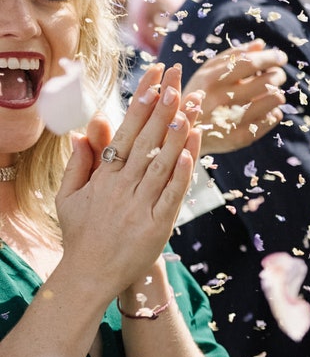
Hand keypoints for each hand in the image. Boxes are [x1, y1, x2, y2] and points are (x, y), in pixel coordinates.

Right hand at [53, 65, 200, 306]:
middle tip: (177, 81)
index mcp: (102, 178)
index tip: (153, 81)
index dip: (140, 105)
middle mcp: (121, 188)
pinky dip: (182, 175)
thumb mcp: (70, 196)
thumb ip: (80, 162)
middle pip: (145, 142)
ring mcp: (140, 206)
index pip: (124, 133)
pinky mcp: (157, 226)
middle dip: (162, 109)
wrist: (89, 275)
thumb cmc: (81, 233)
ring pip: (161, 165)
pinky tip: (191, 153)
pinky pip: (171, 196)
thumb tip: (86, 128)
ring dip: (175, 135)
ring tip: (189, 107)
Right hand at [185, 41, 286, 154]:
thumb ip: (233, 56)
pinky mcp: (241, 138)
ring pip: (274, 100)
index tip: (280, 56)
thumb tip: (260, 44)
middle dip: (277, 75)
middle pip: (267, 81)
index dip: (270, 57)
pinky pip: (272, 118)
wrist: (183, 133)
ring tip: (269, 93)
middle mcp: (221, 99)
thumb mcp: (207, 72)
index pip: (249, 63)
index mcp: (212, 79)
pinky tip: (264, 109)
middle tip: (276, 75)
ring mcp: (232, 120)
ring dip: (276, 93)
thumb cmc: (199, 96)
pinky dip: (273, 111)